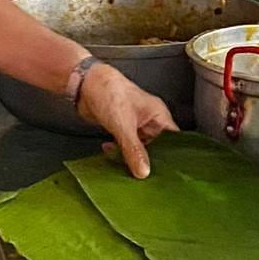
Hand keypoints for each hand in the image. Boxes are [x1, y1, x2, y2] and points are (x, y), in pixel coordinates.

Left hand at [72, 63, 173, 177]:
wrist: (84, 84)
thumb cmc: (108, 91)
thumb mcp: (123, 124)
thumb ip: (134, 149)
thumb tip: (143, 171)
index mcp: (159, 114)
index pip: (174, 140)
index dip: (173, 157)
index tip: (168, 172)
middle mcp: (149, 120)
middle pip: (157, 147)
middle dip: (149, 160)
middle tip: (145, 175)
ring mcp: (135, 124)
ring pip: (139, 148)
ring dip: (132, 157)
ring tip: (127, 168)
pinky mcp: (121, 128)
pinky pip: (125, 145)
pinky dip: (119, 152)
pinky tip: (111, 154)